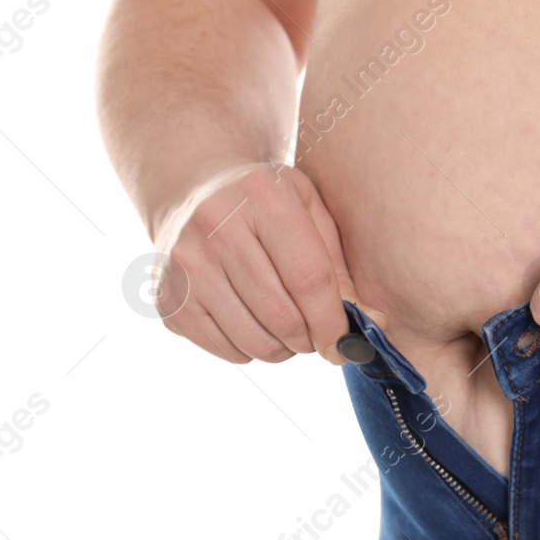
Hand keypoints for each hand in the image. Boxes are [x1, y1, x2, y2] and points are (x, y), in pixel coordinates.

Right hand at [151, 160, 376, 364]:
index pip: (308, 277)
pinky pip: (224, 350)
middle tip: (319, 334)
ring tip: (291, 329)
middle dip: (311, 338)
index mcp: (262, 198)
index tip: (347, 341)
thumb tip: (372, 323)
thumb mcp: (310, 210)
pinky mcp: (167, 300)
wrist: (192, 189)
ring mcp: (184, 266)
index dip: (333, 319)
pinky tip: (257, 324)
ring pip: (253, 340)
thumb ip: (339, 265)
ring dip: (284, 349)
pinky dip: (251, 350)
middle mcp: (215, 228)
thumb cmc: (267, 202)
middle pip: (281, 315)